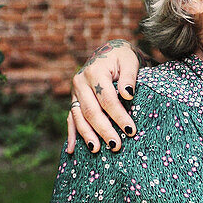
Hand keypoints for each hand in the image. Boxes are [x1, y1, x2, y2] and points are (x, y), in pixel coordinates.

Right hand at [66, 39, 143, 153]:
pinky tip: (72, 150)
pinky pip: (71, 119)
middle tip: (116, 145)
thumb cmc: (122, 58)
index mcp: (94, 72)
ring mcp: (75, 92)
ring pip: (79, 117)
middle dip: (104, 130)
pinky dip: (72, 134)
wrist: (108, 52)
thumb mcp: (129, 61)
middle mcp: (80, 82)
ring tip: (97, 150)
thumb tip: (128, 95)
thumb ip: (129, 77)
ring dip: (87, 135)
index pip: (107, 99)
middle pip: (91, 111)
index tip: (131, 130)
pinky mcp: (74, 100)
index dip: (119, 116)